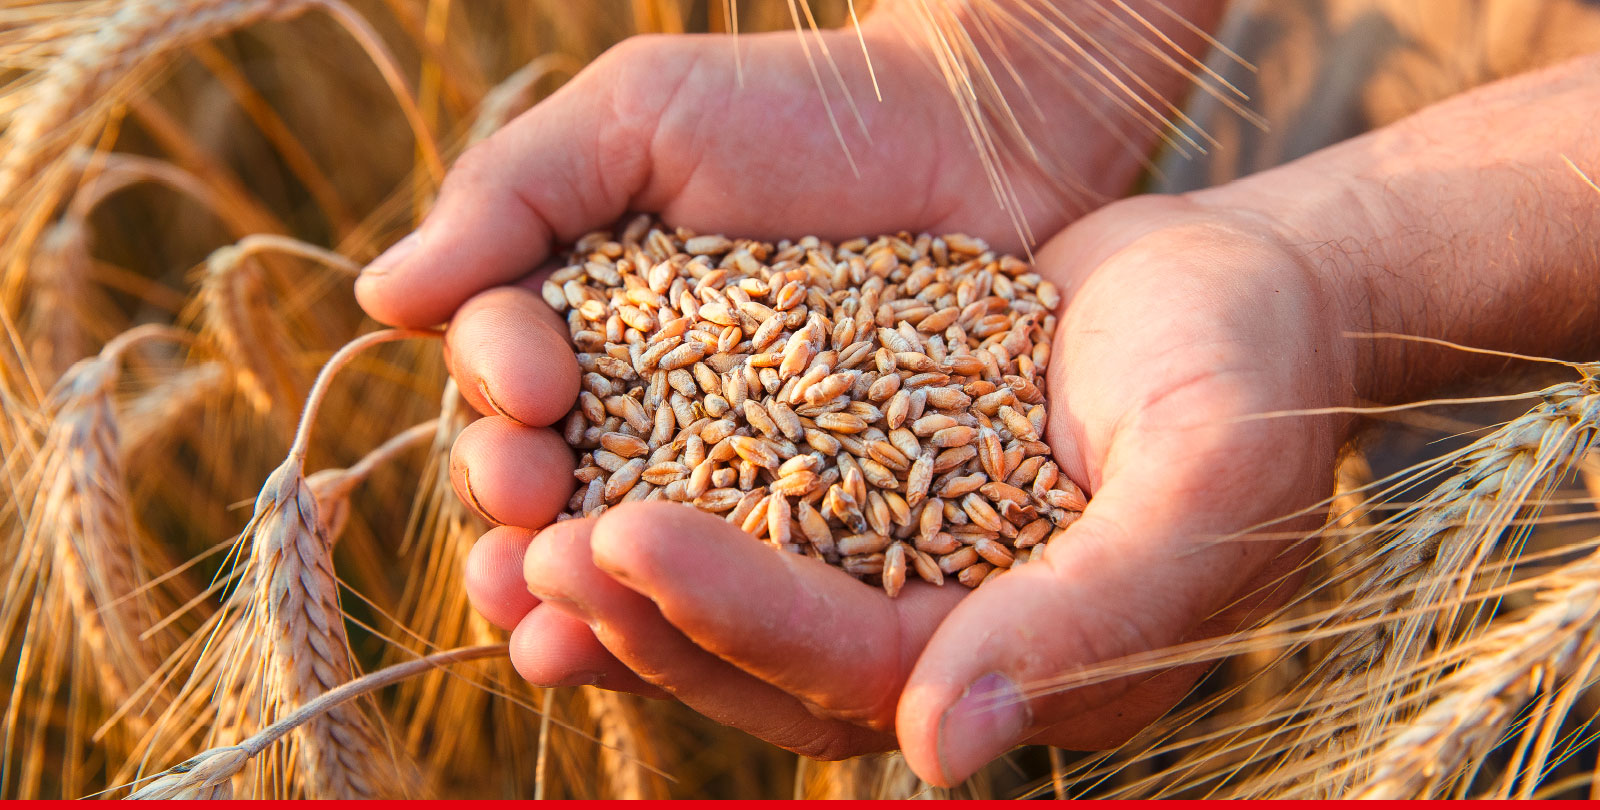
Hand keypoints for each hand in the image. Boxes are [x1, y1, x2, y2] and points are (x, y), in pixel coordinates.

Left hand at [460, 194, 1358, 781]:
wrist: (1249, 287)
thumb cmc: (1251, 381)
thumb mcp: (1201, 490)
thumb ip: (1093, 621)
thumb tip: (946, 749)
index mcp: (1019, 666)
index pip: (851, 664)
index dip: (733, 611)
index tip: (621, 537)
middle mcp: (948, 636)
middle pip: (770, 657)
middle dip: (649, 610)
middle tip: (537, 547)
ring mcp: (906, 564)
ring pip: (743, 601)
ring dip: (632, 575)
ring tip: (525, 521)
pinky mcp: (875, 487)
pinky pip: (757, 509)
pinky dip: (674, 490)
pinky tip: (584, 454)